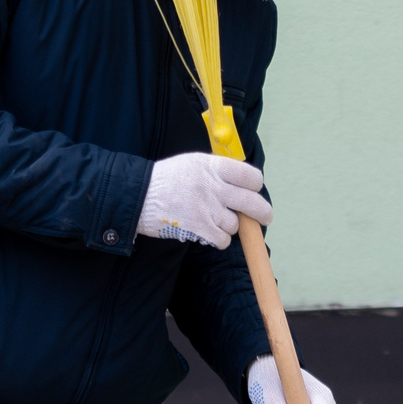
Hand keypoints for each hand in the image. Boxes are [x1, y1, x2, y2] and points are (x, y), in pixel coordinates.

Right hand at [137, 153, 271, 248]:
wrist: (138, 196)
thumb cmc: (166, 180)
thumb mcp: (193, 163)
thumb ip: (218, 171)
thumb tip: (244, 184)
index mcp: (212, 165)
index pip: (250, 176)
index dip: (255, 186)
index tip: (253, 191)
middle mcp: (213, 185)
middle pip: (252, 202)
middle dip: (263, 213)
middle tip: (264, 218)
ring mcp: (206, 207)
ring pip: (235, 224)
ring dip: (229, 227)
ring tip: (212, 221)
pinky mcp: (199, 227)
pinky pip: (223, 239)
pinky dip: (218, 240)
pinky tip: (207, 233)